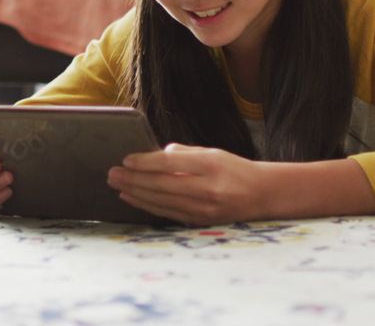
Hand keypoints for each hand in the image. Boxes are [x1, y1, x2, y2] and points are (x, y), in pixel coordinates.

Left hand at [107, 143, 269, 225]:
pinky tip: (133, 198)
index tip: (126, 159)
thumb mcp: (213, 152)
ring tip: (117, 185)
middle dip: (133, 179)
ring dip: (136, 193)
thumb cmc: (235, 169)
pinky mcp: (200, 221)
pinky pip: (168, 213)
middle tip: (112, 173)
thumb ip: (184, 153)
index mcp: (211, 165)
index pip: (170, 164)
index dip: (145, 162)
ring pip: (161, 201)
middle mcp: (207, 188)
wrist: (262, 194)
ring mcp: (204, 208)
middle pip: (161, 184)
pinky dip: (147, 206)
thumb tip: (156, 156)